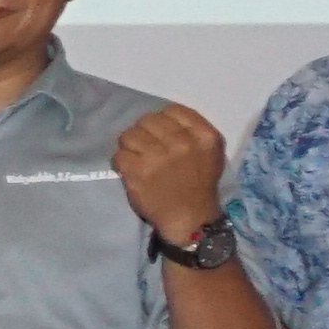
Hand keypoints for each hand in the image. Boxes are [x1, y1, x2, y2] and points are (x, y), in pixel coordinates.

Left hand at [112, 101, 230, 247]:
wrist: (189, 218)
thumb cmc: (199, 184)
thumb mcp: (210, 152)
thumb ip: (192, 131)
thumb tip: (163, 118)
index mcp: (203, 136)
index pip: (172, 111)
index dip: (162, 121)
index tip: (161, 135)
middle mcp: (182, 143)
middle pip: (148, 120)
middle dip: (144, 133)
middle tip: (146, 148)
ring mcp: (158, 157)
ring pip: (129, 135)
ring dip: (130, 147)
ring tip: (137, 159)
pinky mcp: (138, 172)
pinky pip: (119, 155)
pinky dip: (121, 163)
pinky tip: (131, 171)